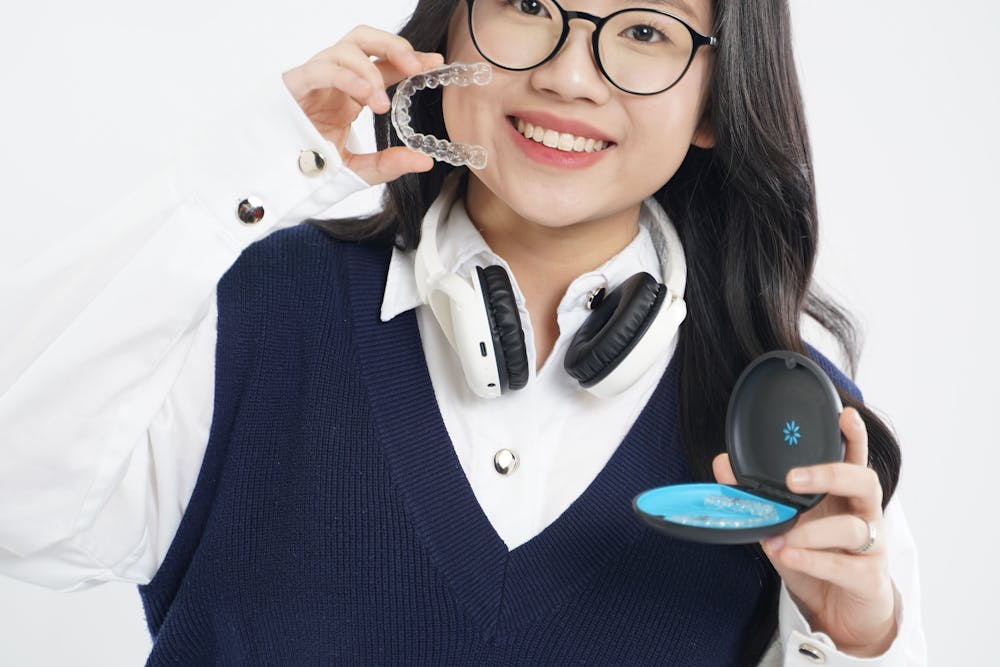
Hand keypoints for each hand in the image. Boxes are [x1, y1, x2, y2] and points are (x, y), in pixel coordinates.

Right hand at [281, 25, 445, 185]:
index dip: (410, 58)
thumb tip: (425, 160)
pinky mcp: (295, 85)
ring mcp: (315, 79)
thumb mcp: (358, 169)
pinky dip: (349, 78)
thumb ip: (389, 164)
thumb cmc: (308, 167)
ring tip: (382, 104)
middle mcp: (335, 79)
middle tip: (416, 67)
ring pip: (346, 49)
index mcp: (351, 92)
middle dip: (394, 45)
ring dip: (371, 71)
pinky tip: (367, 97)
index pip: (384, 63)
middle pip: (364, 39)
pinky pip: (323, 69)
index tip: (436, 63)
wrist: (272, 179)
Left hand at [712, 407, 897, 655]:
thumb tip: (723, 464)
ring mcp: (873, 547)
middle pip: (863, 481)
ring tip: (782, 538)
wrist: (840, 614)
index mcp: (844, 496)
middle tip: (793, 478)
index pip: (855, 458)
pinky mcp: (870, 579)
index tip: (846, 415)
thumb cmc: (816, 560)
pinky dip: (814, 561)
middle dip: (830, 475)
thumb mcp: (783, 525)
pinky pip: (846, 566)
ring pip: (854, 528)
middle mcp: (864, 514)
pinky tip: (790, 557)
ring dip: (812, 531)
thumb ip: (758, 497)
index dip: (854, 436)